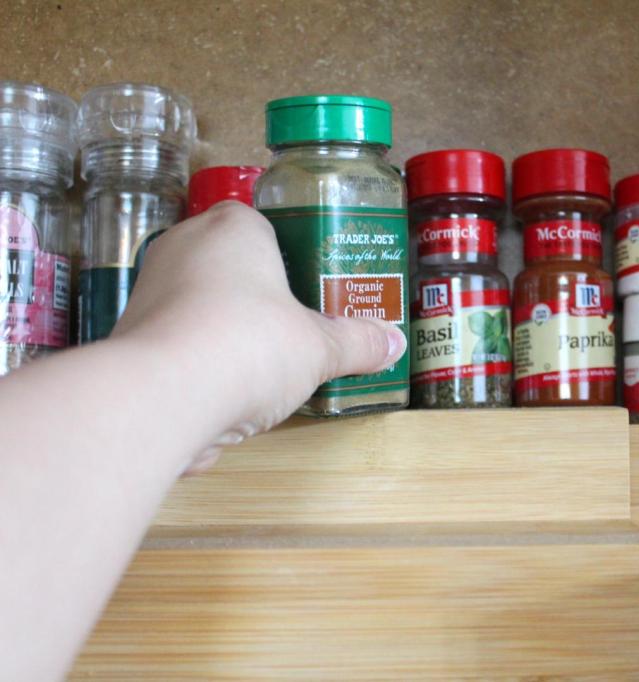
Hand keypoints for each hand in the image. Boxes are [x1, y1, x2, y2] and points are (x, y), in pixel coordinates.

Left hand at [112, 201, 406, 470]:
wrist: (163, 396)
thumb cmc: (250, 345)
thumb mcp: (320, 349)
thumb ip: (358, 343)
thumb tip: (395, 343)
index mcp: (233, 227)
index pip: (262, 224)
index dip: (288, 256)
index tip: (310, 288)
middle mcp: (183, 245)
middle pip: (230, 265)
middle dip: (258, 297)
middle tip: (295, 329)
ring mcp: (149, 289)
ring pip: (199, 304)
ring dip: (226, 332)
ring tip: (262, 369)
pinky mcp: (129, 335)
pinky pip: (176, 341)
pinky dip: (197, 363)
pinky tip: (223, 394)